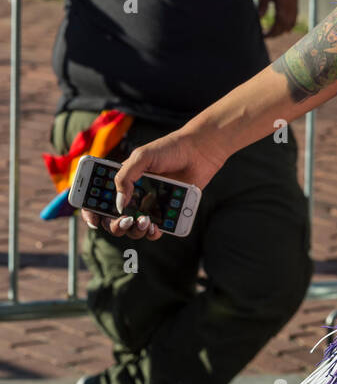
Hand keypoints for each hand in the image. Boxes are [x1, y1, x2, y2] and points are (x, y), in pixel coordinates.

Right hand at [80, 130, 225, 241]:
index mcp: (121, 181)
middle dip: (114, 225)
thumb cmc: (168, 149)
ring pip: (133, 228)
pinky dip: (152, 233)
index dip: (91, 212)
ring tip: (145, 221)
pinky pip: (154, 230)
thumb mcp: (141, 157)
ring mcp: (148, 205)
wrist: (199, 152)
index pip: (98, 200)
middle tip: (125, 220)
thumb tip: (119, 205)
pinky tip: (155, 228)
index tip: (94, 219)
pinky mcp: (165, 212)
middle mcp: (132, 195)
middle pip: (113, 220)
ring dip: (134, 230)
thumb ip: (125, 178)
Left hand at [258, 0, 297, 36]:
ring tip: (273, 33)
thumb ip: (263, 4)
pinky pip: (294, 19)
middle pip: (285, 26)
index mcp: (283, 3)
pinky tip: (283, 29)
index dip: (272, 32)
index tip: (263, 35)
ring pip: (291, 24)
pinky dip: (289, 25)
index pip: (278, 23)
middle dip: (276, 33)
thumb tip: (259, 18)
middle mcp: (291, 6)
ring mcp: (295, 6)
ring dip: (282, 30)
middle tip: (266, 36)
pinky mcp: (296, 4)